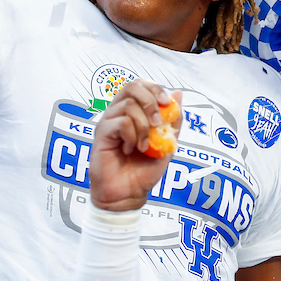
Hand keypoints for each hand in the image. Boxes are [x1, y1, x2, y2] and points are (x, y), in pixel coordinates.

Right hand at [89, 80, 182, 211]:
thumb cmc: (143, 171)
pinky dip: (133, 136)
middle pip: (131, 86)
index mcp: (131, 112)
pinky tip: (130, 149)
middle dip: (150, 100)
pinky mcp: (101, 134)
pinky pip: (122, 123)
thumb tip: (178, 93)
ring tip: (144, 146)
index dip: (154, 88)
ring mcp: (108, 122)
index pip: (139, 85)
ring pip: (128, 105)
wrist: (129, 195)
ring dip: (144, 125)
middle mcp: (117, 113)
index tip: (167, 102)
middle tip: (158, 123)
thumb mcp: (166, 144)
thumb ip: (172, 120)